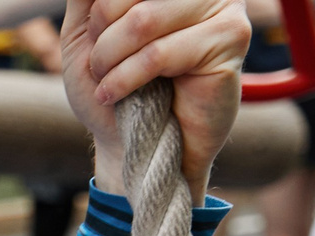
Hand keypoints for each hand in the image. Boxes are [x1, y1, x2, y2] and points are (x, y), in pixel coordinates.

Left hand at [59, 0, 245, 200]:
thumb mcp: (83, 32)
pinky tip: (115, 94)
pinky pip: (159, 53)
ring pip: (142, 20)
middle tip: (102, 64)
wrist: (130, 143)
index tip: (97, 37)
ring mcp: (223, 6)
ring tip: (107, 80)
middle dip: (101, 34)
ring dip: (109, 58)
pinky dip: (125, 79)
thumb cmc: (110, 85)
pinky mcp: (231, 39)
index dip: (99, 12)